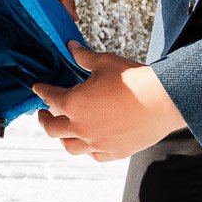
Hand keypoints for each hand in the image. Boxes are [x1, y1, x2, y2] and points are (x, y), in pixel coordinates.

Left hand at [32, 41, 185, 160]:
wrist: (163, 100)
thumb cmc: (134, 79)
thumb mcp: (104, 62)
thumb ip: (83, 56)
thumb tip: (71, 46)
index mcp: (74, 104)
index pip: (50, 97)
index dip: (42, 91)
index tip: (38, 88)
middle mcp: (81, 128)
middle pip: (53, 129)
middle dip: (44, 120)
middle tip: (43, 114)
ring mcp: (97, 143)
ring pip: (70, 147)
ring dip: (63, 138)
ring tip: (63, 132)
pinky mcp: (114, 152)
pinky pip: (93, 155)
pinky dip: (87, 149)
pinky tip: (88, 143)